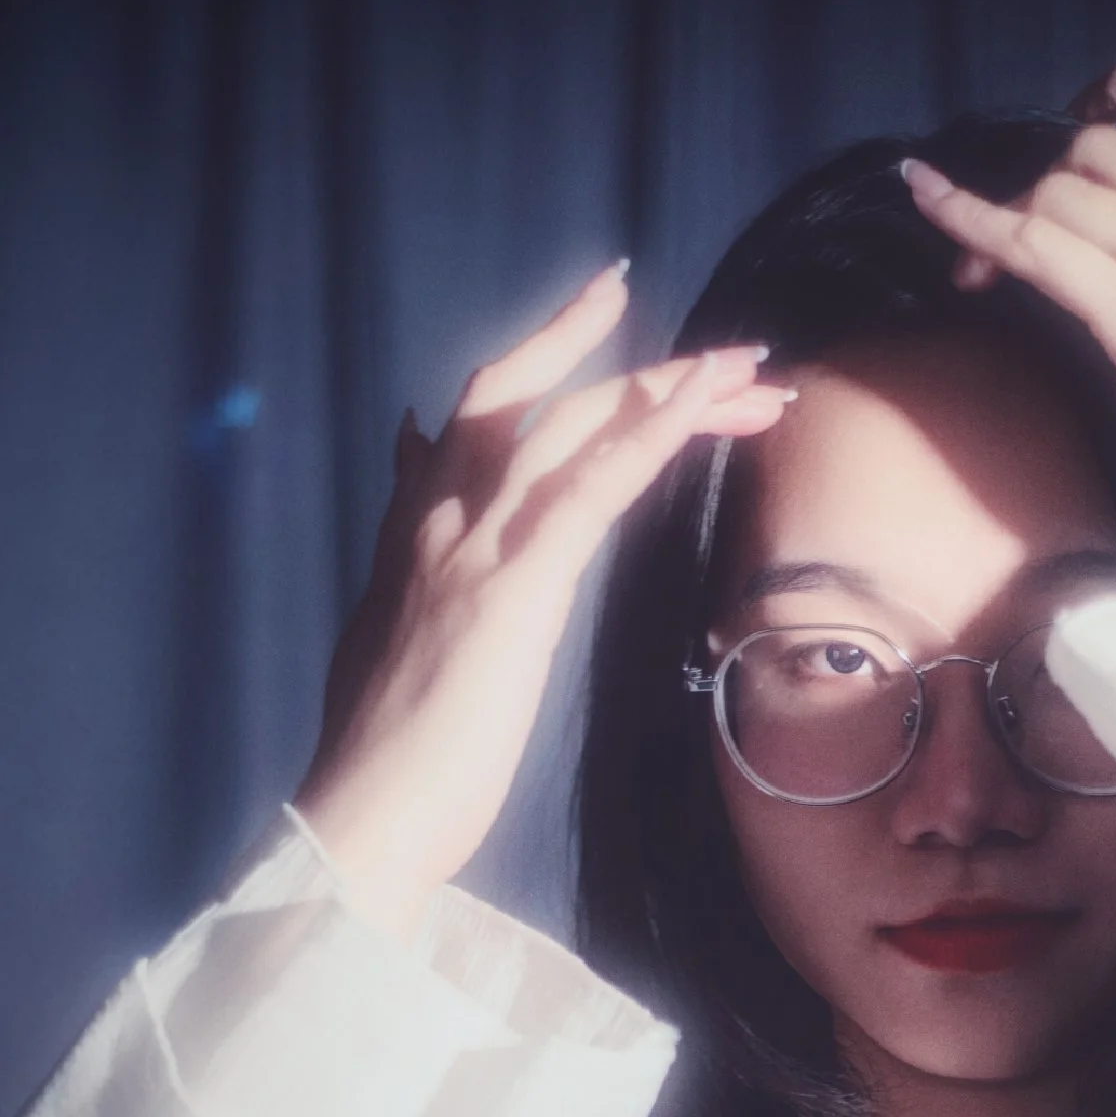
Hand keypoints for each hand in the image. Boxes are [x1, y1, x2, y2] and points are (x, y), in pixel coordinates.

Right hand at [295, 267, 790, 937]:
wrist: (364, 813)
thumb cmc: (389, 752)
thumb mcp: (393, 626)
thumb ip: (410, 542)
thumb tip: (412, 456)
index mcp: (418, 527)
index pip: (485, 406)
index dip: (550, 346)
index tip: (611, 302)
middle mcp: (442, 515)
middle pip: (545, 401)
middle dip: (643, 370)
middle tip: (736, 360)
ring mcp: (475, 545)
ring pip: (575, 427)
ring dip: (670, 388)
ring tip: (749, 368)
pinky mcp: (513, 588)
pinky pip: (590, 487)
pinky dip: (649, 432)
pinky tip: (700, 399)